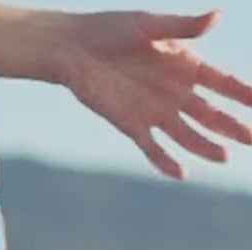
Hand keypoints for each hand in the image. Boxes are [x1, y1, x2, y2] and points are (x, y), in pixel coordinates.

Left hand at [61, 8, 251, 179]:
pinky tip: (181, 172)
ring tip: (225, 157)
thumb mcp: (149, 24)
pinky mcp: (133, 126)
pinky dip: (165, 161)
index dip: (241, 92)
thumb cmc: (111, 29)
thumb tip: (218, 17)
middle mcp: (175, 92)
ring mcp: (155, 112)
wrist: (74, 50)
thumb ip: (183, 26)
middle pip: (210, 114)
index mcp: (185, 65)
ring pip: (187, 135)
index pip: (221, 82)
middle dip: (233, 126)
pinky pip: (153, 148)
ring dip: (205, 146)